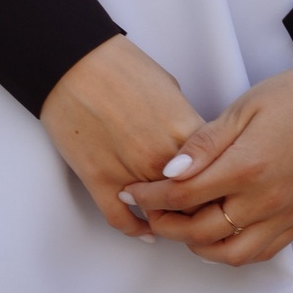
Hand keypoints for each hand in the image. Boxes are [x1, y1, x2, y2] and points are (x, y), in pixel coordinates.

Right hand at [39, 33, 204, 238]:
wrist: (70, 61)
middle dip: (199, 209)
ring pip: (161, 216)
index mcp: (186, 135)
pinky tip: (145, 231)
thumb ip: (185, 122)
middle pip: (194, 203)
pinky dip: (135, 230)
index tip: (220, 192)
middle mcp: (163, 161)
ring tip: (174, 220)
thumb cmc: (118, 66)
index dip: (221, 188)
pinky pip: (121, 219)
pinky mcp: (98, 179)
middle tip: (201, 212)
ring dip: (168, 220)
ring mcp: (130, 173)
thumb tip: (191, 141)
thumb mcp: (169, 88)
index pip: (220, 179)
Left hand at [123, 65, 292, 264]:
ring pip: (232, 254)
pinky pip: (263, 252)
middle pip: (202, 232)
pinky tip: (217, 233)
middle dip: (166, 225)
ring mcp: (287, 215)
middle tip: (148, 210)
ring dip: (198, 246)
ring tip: (180, 225)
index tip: (130, 190)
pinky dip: (234, 251)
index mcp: (247, 168)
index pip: (183, 196)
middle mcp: (268, 200)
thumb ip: (202, 145)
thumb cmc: (288, 98)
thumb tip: (169, 171)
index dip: (149, 196)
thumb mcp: (239, 110)